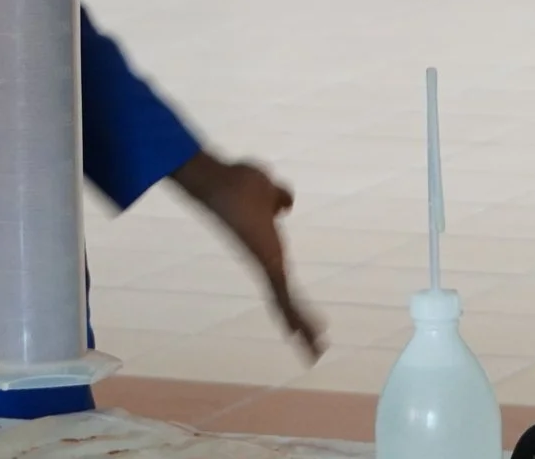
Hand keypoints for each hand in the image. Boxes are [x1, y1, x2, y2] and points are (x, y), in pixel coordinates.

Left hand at [172, 153, 324, 359]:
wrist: (219, 184)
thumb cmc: (238, 182)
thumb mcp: (267, 187)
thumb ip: (278, 197)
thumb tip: (284, 206)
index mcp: (267, 246)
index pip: (280, 280)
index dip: (289, 298)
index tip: (294, 317)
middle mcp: (265, 260)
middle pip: (283, 298)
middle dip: (297, 322)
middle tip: (312, 347)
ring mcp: (265, 265)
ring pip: (285, 304)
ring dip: (302, 329)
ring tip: (315, 352)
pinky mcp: (267, 265)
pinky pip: (284, 297)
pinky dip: (298, 318)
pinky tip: (305, 338)